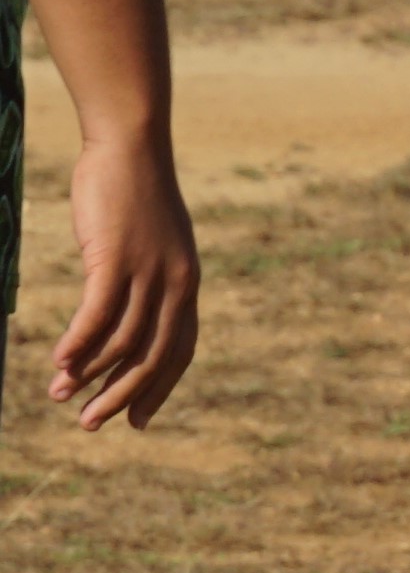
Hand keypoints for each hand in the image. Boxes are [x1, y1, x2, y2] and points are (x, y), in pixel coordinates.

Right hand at [47, 128, 196, 429]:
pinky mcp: (117, 258)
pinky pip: (98, 314)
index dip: (159, 388)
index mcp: (188, 284)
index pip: (180, 351)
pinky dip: (79, 343)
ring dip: (88, 373)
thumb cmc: (133, 195)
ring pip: (122, 340)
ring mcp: (148, 272)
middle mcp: (176, 284)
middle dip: (121, 395)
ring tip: (59, 396)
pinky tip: (59, 363)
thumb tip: (121, 310)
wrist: (131, 148)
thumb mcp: (148, 244)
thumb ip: (143, 279)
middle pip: (152, 356)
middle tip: (91, 423)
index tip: (138, 420)